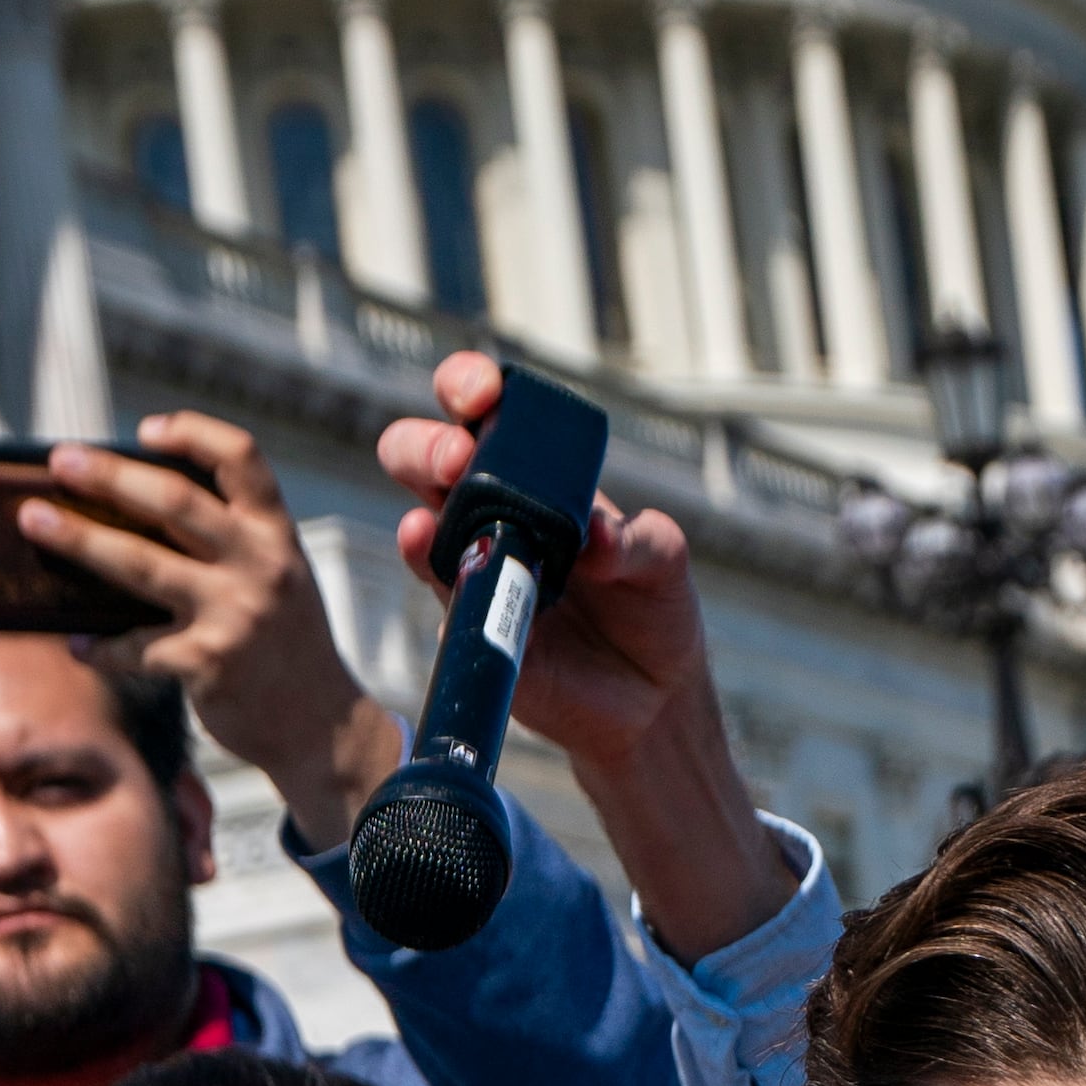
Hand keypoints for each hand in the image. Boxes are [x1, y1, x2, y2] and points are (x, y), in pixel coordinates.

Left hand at [20, 412, 394, 848]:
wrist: (321, 727)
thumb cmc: (283, 643)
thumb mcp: (278, 578)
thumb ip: (228, 545)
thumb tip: (124, 516)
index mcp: (277, 534)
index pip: (240, 458)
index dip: (191, 434)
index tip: (145, 430)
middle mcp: (260, 566)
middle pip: (173, 501)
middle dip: (110, 476)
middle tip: (62, 461)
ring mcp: (234, 614)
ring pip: (139, 564)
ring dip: (78, 540)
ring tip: (34, 522)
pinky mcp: (207, 663)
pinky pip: (135, 646)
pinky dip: (100, 646)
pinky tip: (78, 645)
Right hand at [375, 351, 793, 954]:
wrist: (653, 698)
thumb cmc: (654, 610)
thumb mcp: (666, 563)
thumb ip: (642, 542)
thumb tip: (597, 538)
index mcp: (535, 475)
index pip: (483, 412)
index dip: (469, 386)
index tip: (483, 393)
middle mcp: (489, 513)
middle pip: (422, 457)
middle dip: (426, 446)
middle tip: (458, 461)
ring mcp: (472, 569)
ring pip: (419, 526)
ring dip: (422, 514)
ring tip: (436, 520)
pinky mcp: (471, 627)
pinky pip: (444, 601)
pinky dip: (443, 584)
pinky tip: (455, 573)